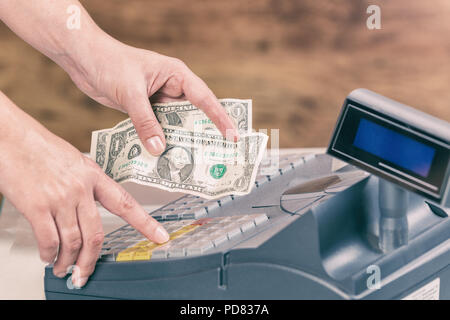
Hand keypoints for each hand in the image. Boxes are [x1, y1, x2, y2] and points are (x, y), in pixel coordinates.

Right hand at [0, 94, 169, 287]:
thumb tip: (87, 209)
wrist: (11, 136)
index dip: (146, 224)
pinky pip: (49, 240)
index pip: (126, 204)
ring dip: (68, 261)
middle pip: (96, 234)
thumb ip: (86, 184)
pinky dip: (49, 254)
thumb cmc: (39, 146)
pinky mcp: (37, 206)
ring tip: (64, 268)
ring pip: (73, 241)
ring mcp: (60, 198)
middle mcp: (81, 188)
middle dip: (91, 260)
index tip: (160, 236)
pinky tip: (48, 256)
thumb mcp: (74, 161)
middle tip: (85, 273)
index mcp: (94, 175)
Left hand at [64, 39, 238, 155]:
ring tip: (188, 162)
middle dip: (201, 134)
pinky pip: (157, 128)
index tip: (232, 137)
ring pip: (174, 124)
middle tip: (214, 155)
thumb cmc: (109, 62)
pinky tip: (161, 156)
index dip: (220, 119)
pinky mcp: (144, 109)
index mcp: (176, 74)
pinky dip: (159, 141)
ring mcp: (157, 99)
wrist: (83, 58)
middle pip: (192, 114)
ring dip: (177, 141)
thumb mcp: (131, 93)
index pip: (204, 99)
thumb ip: (145, 121)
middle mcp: (171, 87)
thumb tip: (159, 148)